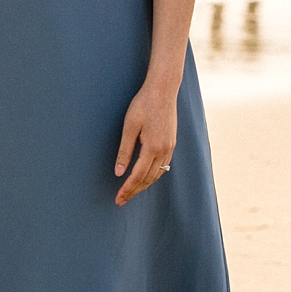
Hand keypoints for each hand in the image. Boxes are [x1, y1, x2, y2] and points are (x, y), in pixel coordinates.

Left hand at [113, 85, 177, 205]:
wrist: (163, 90)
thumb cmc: (143, 105)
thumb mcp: (129, 127)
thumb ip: (124, 151)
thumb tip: (118, 172)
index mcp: (153, 147)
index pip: (138, 175)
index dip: (127, 188)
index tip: (118, 198)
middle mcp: (164, 150)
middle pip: (148, 179)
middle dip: (134, 191)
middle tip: (121, 201)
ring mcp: (170, 147)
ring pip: (157, 174)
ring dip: (144, 185)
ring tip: (131, 192)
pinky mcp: (171, 143)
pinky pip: (163, 166)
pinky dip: (153, 175)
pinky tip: (145, 178)